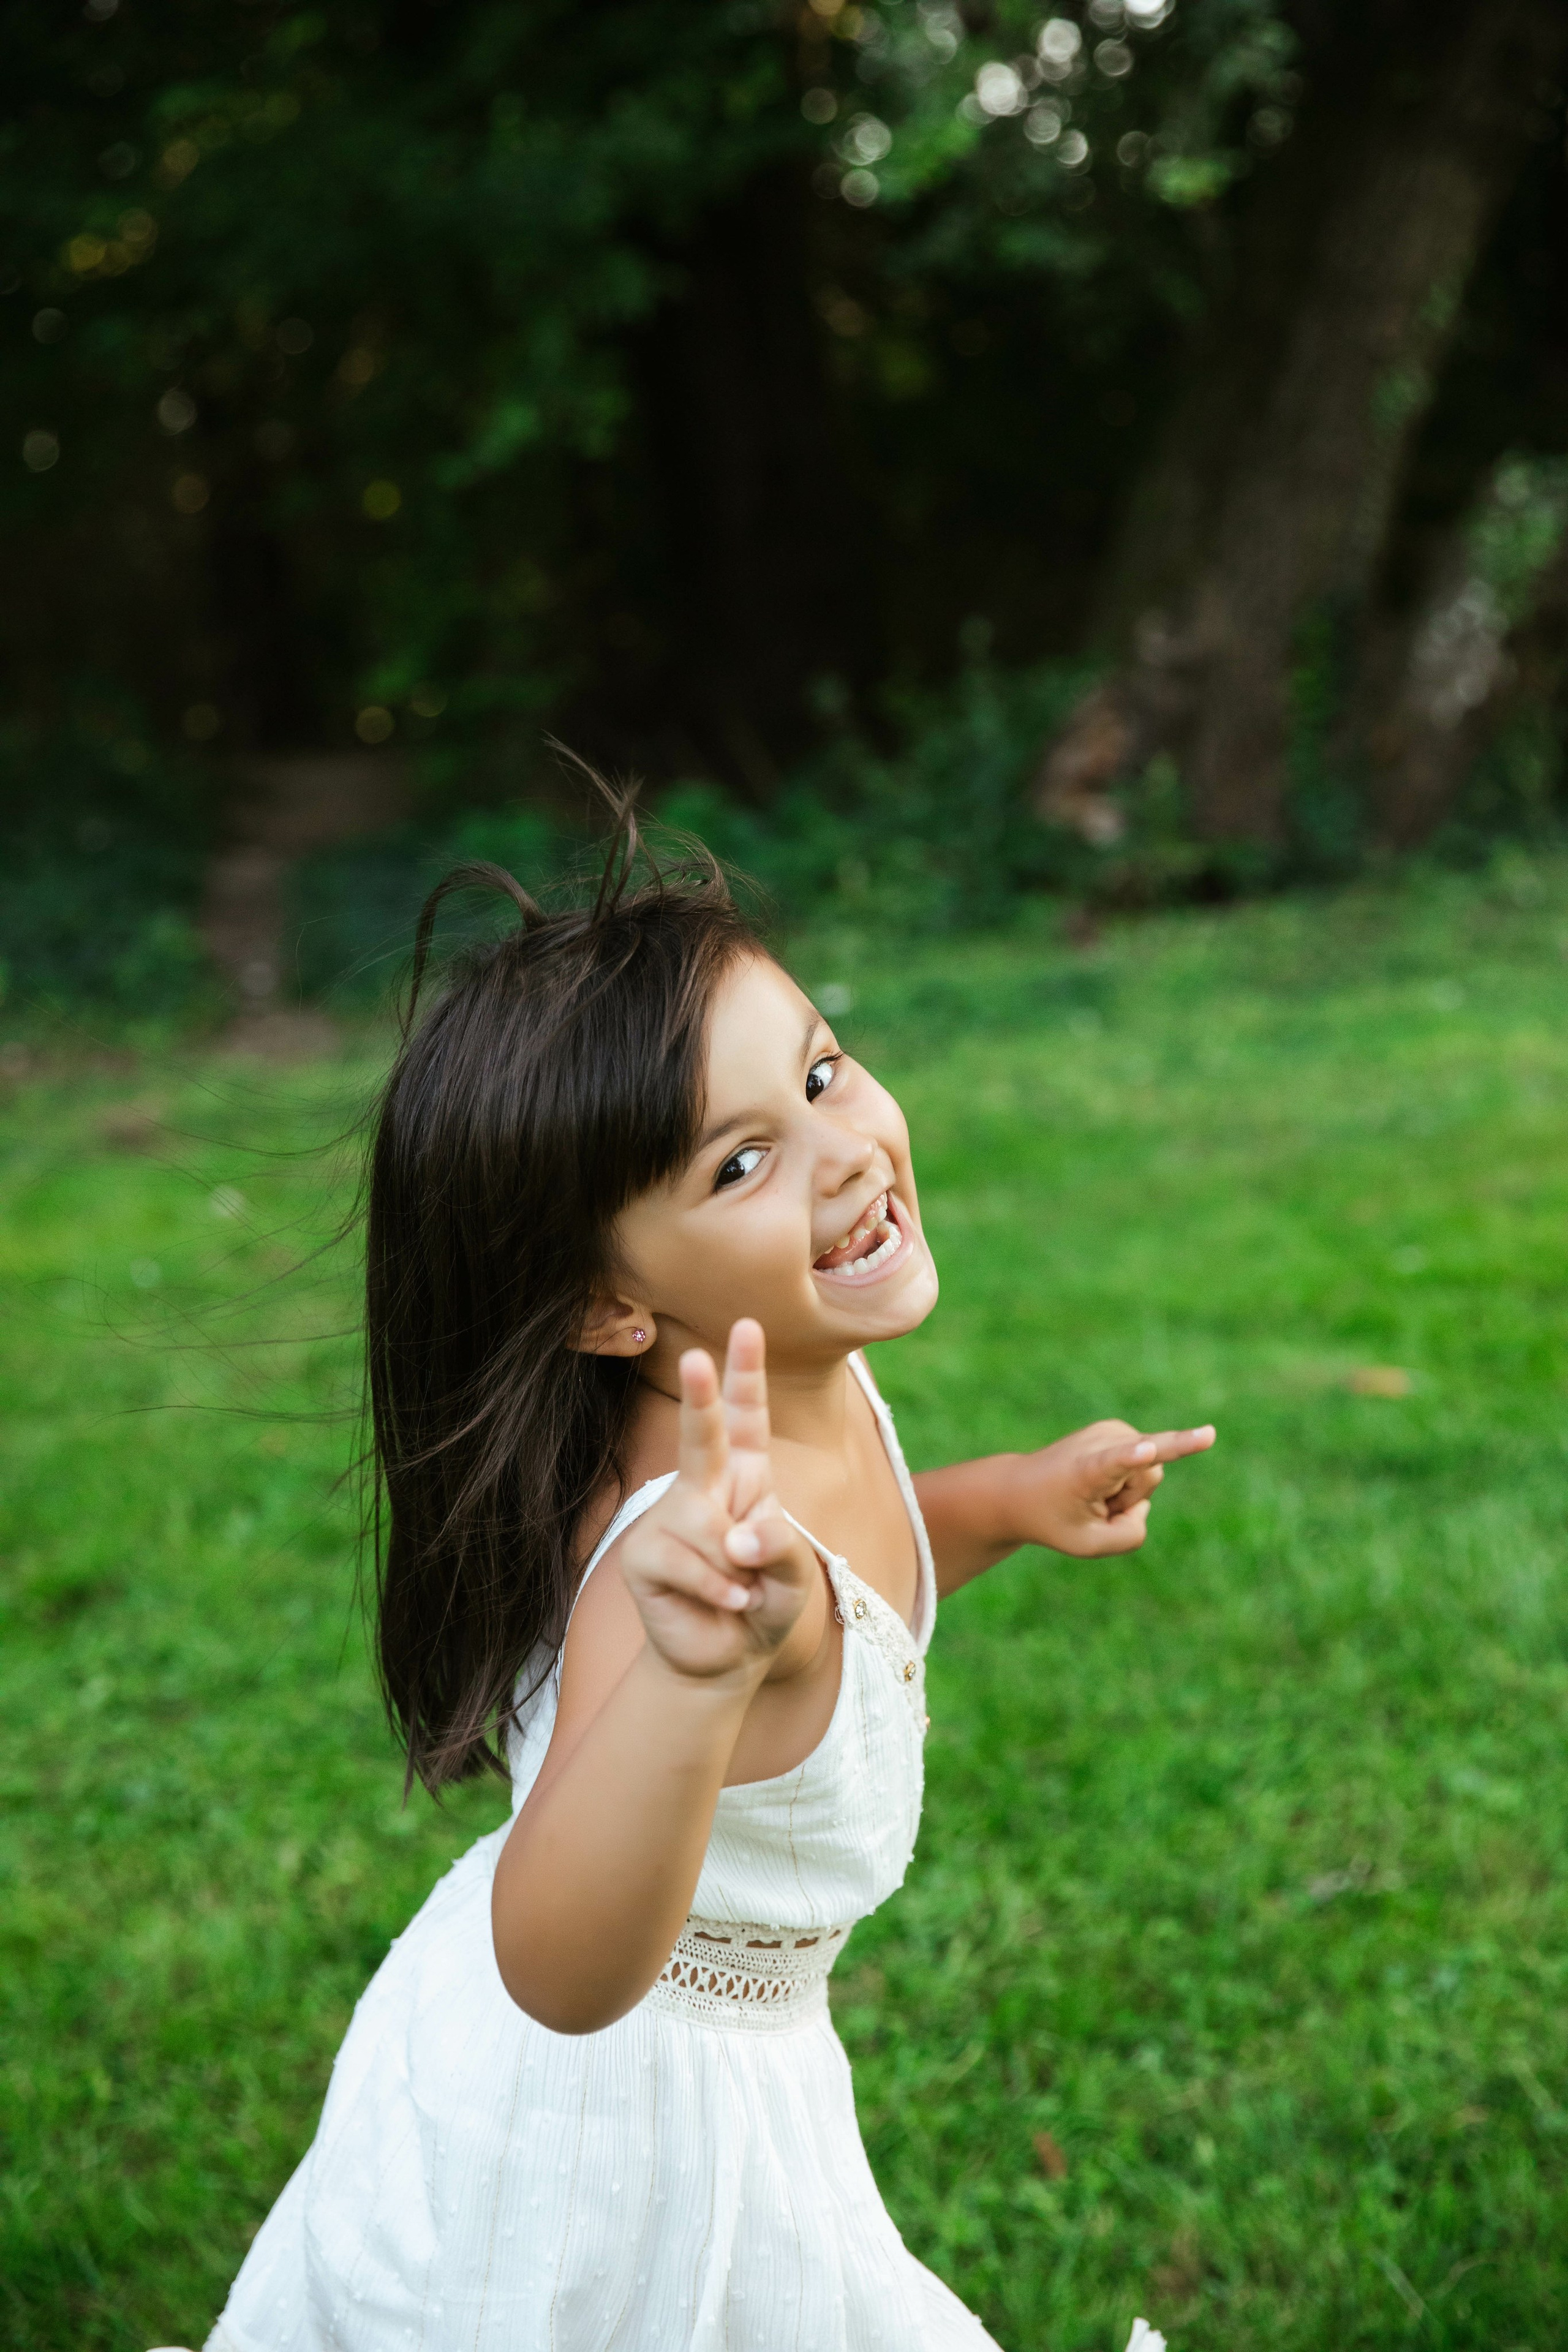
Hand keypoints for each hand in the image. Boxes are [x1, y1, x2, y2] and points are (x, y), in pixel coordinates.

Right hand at [616, 1319, 817, 1681]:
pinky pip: (687, 1563)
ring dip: (735, 1568)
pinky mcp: (644, 1553)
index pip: (746, 1417)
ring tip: (742, 1591)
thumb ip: (778, 1545)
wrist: (728, 1656)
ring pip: (707, 1527)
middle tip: (699, 1360)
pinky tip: (726, 1603)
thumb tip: (737, 1539)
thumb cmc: (766, 1599)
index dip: (745, 1372)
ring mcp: (669, 1517)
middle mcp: (705, 1485)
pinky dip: (718, 1589)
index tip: (747, 1326)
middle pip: (702, 1437)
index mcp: (746, 1475)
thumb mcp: (794, 1573)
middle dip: (700, 1398)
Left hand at [1007, 1417, 1215, 1557]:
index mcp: (1087, 1470)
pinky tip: (1098, 1482)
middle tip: (1095, 1506)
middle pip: (1150, 1476)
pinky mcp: (1115, 1428)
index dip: (1138, 1455)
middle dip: (1132, 1499)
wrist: (1020, 1490)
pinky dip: (1127, 1479)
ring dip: (1129, 1491)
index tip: (1149, 1449)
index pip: (1117, 1460)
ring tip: (1094, 1493)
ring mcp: (1109, 1428)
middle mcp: (1099, 1440)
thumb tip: (1145, 1504)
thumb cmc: (1053, 1519)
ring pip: (1150, 1469)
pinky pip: (1144, 1461)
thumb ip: (1130, 1534)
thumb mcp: (1088, 1544)